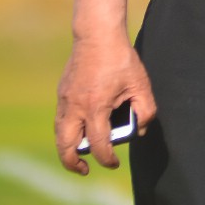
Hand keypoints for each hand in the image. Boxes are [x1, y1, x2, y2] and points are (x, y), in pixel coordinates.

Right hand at [54, 34, 156, 174]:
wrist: (97, 34)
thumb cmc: (120, 59)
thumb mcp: (141, 84)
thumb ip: (145, 110)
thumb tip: (140, 130)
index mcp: (96, 107)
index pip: (98, 144)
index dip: (107, 159)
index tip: (114, 163)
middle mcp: (76, 107)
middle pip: (66, 146)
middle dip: (73, 163)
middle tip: (84, 169)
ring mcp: (65, 99)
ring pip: (59, 133)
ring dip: (66, 148)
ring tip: (78, 155)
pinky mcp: (62, 92)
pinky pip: (60, 119)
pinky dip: (65, 131)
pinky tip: (77, 131)